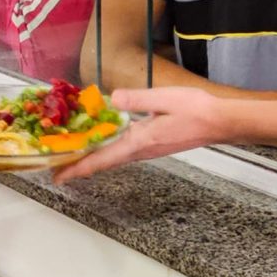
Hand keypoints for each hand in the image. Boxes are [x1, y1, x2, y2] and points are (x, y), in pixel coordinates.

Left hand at [56, 87, 220, 181]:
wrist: (220, 122)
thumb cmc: (196, 111)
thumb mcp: (164, 99)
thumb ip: (137, 99)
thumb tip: (112, 99)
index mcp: (140, 141)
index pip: (102, 159)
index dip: (78, 168)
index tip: (58, 177)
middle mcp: (140, 150)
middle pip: (103, 162)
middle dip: (79, 165)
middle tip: (56, 167)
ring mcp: (147, 149)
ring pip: (112, 157)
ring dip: (91, 158)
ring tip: (72, 155)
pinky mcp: (153, 144)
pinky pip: (123, 149)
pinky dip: (106, 148)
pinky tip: (101, 140)